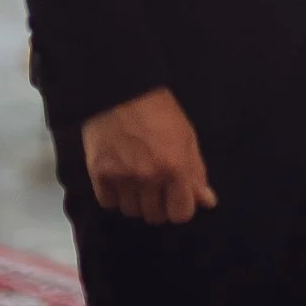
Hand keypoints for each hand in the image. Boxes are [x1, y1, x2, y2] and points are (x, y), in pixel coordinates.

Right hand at [82, 87, 216, 224]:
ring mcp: (122, 178)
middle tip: (156, 184)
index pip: (181, 214)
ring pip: (131, 211)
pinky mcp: (98, 174)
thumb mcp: (187, 136)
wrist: (120, 89)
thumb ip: (196, 171)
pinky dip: (114, 195)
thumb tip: (207, 201)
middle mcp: (149, 178)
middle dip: (158, 204)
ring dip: (136, 200)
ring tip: (136, 179)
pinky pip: (108, 203)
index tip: (177, 196)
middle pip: (155, 216)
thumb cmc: (159, 109)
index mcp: (175, 168)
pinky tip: (118, 178)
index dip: (181, 207)